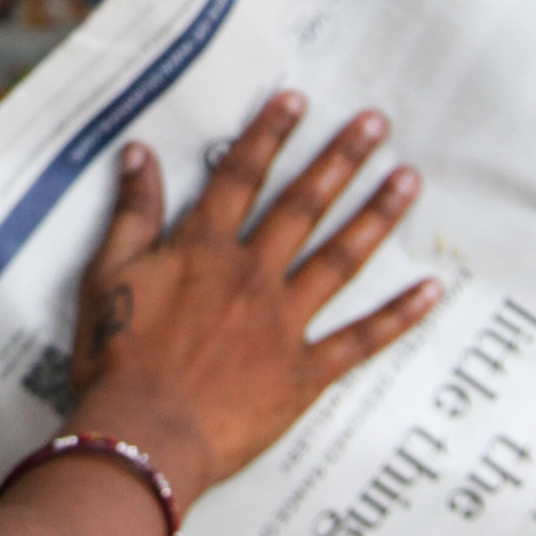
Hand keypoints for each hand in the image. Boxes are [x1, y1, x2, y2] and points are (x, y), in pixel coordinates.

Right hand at [66, 96, 436, 508]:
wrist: (142, 435)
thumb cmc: (114, 359)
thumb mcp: (106, 275)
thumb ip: (131, 213)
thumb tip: (140, 153)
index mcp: (204, 251)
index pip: (241, 177)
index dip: (268, 135)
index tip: (298, 100)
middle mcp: (253, 275)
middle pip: (303, 206)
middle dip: (341, 159)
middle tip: (377, 123)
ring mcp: (284, 323)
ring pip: (340, 259)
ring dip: (376, 216)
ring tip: (409, 180)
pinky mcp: (303, 372)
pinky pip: (359, 340)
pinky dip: (397, 316)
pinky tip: (429, 289)